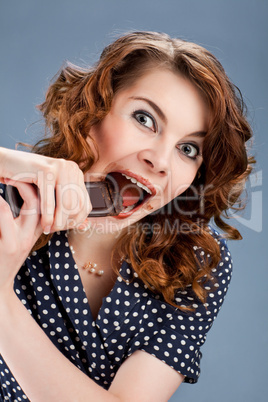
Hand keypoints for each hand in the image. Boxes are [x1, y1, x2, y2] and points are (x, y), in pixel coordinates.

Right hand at [0, 147, 90, 232]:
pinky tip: (44, 225)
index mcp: (76, 172)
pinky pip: (50, 201)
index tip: (63, 228)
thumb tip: (85, 226)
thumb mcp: (52, 192)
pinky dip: (47, 217)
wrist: (6, 162)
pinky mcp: (47, 170)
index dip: (76, 221)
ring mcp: (61, 167)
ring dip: (58, 222)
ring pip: (66, 205)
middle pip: (77, 206)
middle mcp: (72, 168)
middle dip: (66, 223)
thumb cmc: (27, 179)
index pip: (85, 204)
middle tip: (54, 230)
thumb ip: (67, 206)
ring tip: (49, 229)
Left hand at [0, 181, 42, 295]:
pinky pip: (5, 213)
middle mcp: (34, 234)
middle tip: (15, 170)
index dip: (42, 184)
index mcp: (37, 230)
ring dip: (18, 185)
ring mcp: (23, 239)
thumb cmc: (2, 261)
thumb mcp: (19, 240)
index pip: (49, 202)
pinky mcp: (9, 245)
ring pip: (32, 204)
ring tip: (5, 176)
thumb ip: (25, 221)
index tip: (27, 172)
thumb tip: (28, 200)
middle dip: (33, 181)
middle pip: (46, 200)